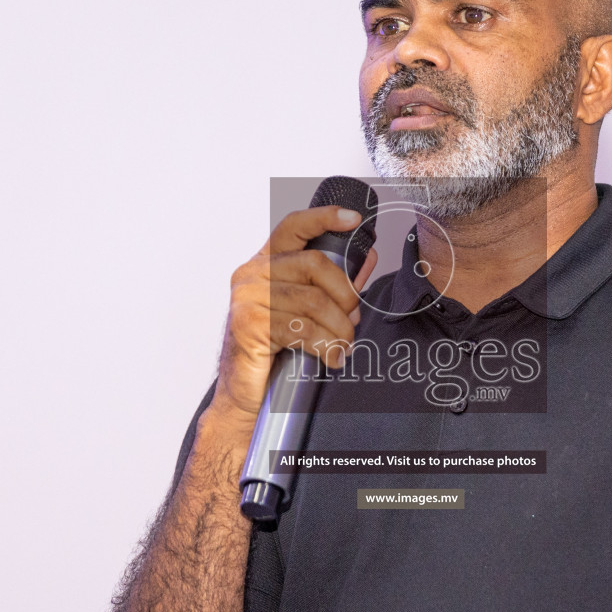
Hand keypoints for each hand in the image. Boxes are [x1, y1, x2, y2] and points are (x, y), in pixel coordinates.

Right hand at [213, 206, 378, 421]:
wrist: (244, 394)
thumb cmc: (274, 352)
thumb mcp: (306, 312)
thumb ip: (334, 285)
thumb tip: (366, 258)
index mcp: (265, 264)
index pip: (292, 226)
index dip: (324, 217)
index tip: (353, 220)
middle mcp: (251, 274)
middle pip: (314, 264)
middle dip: (345, 295)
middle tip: (352, 320)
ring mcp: (247, 298)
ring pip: (313, 301)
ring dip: (339, 328)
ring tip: (342, 346)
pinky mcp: (249, 324)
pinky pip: (302, 328)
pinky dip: (325, 345)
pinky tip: (330, 357)